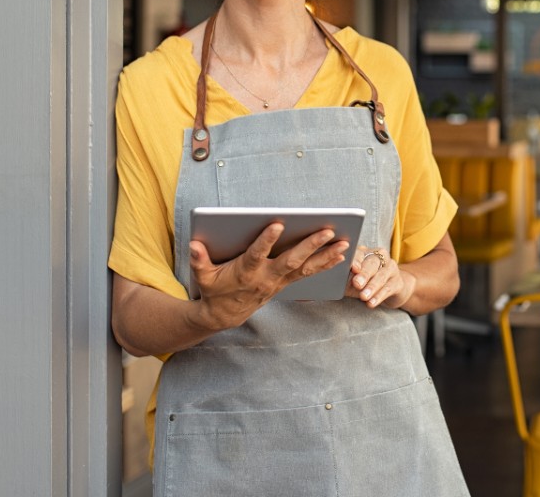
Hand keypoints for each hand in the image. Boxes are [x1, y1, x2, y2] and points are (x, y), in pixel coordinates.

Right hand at [189, 222, 349, 329]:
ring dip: (326, 255)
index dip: (266, 241)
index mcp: (246, 272)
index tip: (277, 224)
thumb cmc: (214, 289)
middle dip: (310, 245)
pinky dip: (325, 264)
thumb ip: (199, 260)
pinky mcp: (286, 283)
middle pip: (291, 260)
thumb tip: (194, 245)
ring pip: (306, 267)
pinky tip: (340, 254)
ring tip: (344, 243)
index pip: (257, 254)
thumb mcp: (203, 276)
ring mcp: (279, 281)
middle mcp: (266, 277)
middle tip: (327, 230)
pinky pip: (309, 273)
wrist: (225, 315)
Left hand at [347, 245, 415, 308]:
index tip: (353, 268)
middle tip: (357, 284)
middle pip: (372, 263)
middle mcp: (380, 256)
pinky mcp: (398, 282)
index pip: (360, 253)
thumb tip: (334, 278)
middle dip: (364, 274)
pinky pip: (388, 288)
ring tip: (363, 297)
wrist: (388, 290)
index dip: (356, 260)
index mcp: (366, 252)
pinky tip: (371, 303)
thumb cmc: (364, 282)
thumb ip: (345, 276)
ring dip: (372, 287)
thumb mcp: (352, 278)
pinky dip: (379, 296)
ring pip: (381, 276)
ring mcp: (391, 268)